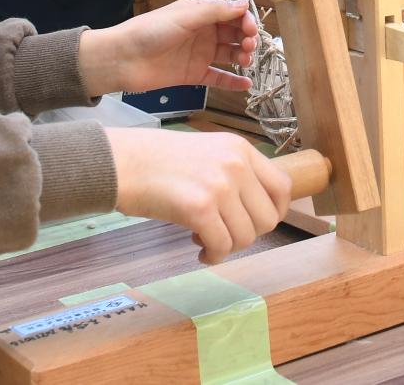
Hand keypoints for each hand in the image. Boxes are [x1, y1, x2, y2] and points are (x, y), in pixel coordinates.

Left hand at [81, 0, 259, 98]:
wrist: (123, 59)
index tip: (251, 30)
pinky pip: (218, 77)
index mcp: (200, 13)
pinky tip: (246, 85)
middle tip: (249, 47)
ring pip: (229, 54)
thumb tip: (245, 4)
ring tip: (245, 62)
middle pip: (234, 33)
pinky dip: (233, 82)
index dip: (245, 20)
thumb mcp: (185, 16)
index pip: (232, 14)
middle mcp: (203, 32)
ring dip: (242, 57)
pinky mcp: (194, 74)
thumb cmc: (151, 31)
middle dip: (246, 38)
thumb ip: (216, 12)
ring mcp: (199, 54)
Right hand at [109, 128, 292, 264]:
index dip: (276, 212)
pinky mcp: (199, 208)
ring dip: (228, 246)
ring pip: (247, 236)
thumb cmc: (157, 161)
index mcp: (240, 148)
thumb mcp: (208, 152)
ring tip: (205, 239)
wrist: (121, 161)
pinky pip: (222, 246)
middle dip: (249, 234)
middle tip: (225, 233)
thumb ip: (234, 172)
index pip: (283, 186)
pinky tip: (200, 252)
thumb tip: (255, 208)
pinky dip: (213, 256)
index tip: (257, 223)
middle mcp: (236, 164)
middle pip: (268, 218)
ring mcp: (220, 186)